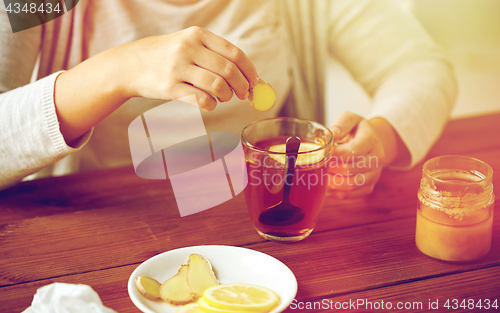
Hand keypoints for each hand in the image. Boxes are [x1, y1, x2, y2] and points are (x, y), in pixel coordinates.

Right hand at [55, 26, 258, 143]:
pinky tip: (209, 103)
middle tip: (244, 94)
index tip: (254, 82)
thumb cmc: (166, 57)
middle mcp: (188, 48)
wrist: (130, 65)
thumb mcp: (188, 44)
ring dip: (227, 96)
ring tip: (223, 97)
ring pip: (217, 86)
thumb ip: (214, 55)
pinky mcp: (170, 88)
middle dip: (242, 86)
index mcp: (197, 35)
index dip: (249, 70)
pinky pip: (201, 100)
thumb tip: (248, 75)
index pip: (234, 53)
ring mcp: (178, 68)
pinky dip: (211, 105)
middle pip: (228, 70)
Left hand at [327, 112, 388, 198]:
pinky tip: (328, 187)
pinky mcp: (369, 186)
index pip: (352, 151)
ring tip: (321, 176)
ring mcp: (374, 175)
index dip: (334, 154)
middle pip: (349, 169)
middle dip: (330, 168)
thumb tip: (330, 134)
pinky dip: (338, 193)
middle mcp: (377, 159)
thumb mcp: (351, 119)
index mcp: (371, 141)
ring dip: (333, 182)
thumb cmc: (358, 130)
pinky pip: (353, 195)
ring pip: (352, 185)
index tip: (322, 152)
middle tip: (318, 165)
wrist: (373, 141)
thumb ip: (341, 124)